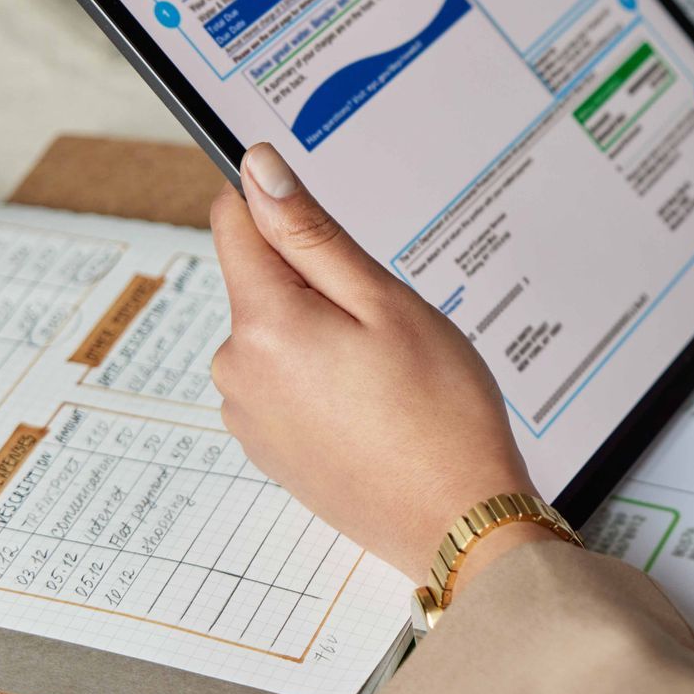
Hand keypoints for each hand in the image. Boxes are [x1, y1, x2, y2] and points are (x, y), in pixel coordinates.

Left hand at [209, 144, 558, 587]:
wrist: (458, 523)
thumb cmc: (440, 414)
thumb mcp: (387, 303)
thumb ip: (312, 234)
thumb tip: (258, 169)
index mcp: (262, 324)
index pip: (235, 219)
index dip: (284, 207)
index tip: (335, 233)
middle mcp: (237, 370)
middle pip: (262, 281)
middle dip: (320, 284)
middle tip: (390, 326)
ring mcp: (248, 415)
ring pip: (277, 333)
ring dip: (325, 335)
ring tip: (389, 376)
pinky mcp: (268, 447)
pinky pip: (286, 381)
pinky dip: (324, 380)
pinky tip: (376, 409)